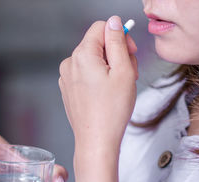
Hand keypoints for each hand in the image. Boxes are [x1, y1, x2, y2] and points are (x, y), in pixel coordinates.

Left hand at [58, 16, 137, 151]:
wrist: (97, 141)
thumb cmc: (111, 111)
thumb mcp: (123, 71)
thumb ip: (118, 42)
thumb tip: (114, 23)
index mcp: (82, 55)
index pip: (101, 27)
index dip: (120, 36)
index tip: (131, 52)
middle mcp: (70, 63)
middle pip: (98, 44)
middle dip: (117, 55)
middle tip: (129, 74)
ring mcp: (67, 77)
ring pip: (94, 60)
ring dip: (110, 68)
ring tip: (119, 88)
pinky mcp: (69, 89)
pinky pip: (86, 74)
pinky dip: (100, 79)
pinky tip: (108, 95)